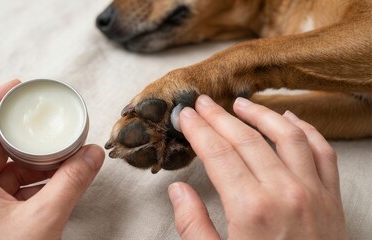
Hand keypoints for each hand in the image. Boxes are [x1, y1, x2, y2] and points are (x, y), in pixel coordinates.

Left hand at [0, 80, 104, 239]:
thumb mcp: (43, 220)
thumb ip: (71, 183)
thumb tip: (94, 153)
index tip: (19, 86)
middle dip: (27, 135)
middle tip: (54, 127)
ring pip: (5, 168)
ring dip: (35, 160)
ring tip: (64, 156)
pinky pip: (12, 188)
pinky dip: (35, 181)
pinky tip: (58, 182)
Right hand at [168, 95, 347, 239]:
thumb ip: (193, 225)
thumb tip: (178, 190)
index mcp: (251, 209)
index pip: (217, 154)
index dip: (198, 130)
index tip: (186, 116)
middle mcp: (284, 193)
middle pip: (246, 139)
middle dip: (219, 117)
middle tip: (203, 103)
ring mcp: (312, 192)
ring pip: (286, 136)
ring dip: (261, 115)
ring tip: (241, 104)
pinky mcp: (331, 198)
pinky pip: (321, 152)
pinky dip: (305, 130)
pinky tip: (290, 119)